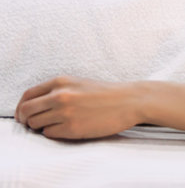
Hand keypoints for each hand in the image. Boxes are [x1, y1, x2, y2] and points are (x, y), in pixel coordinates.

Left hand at [15, 76, 140, 139]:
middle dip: (26, 119)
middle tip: (33, 124)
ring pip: (36, 124)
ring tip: (56, 125)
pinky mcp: (73, 128)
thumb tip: (35, 105)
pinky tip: (68, 128)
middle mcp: (60, 96)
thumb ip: (57, 90)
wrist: (129, 101)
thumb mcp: (79, 82)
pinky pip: (50, 134)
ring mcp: (66, 113)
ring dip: (42, 127)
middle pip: (27, 111)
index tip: (24, 113)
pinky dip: (55, 133)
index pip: (28, 95)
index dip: (22, 107)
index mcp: (61, 82)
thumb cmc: (106, 93)